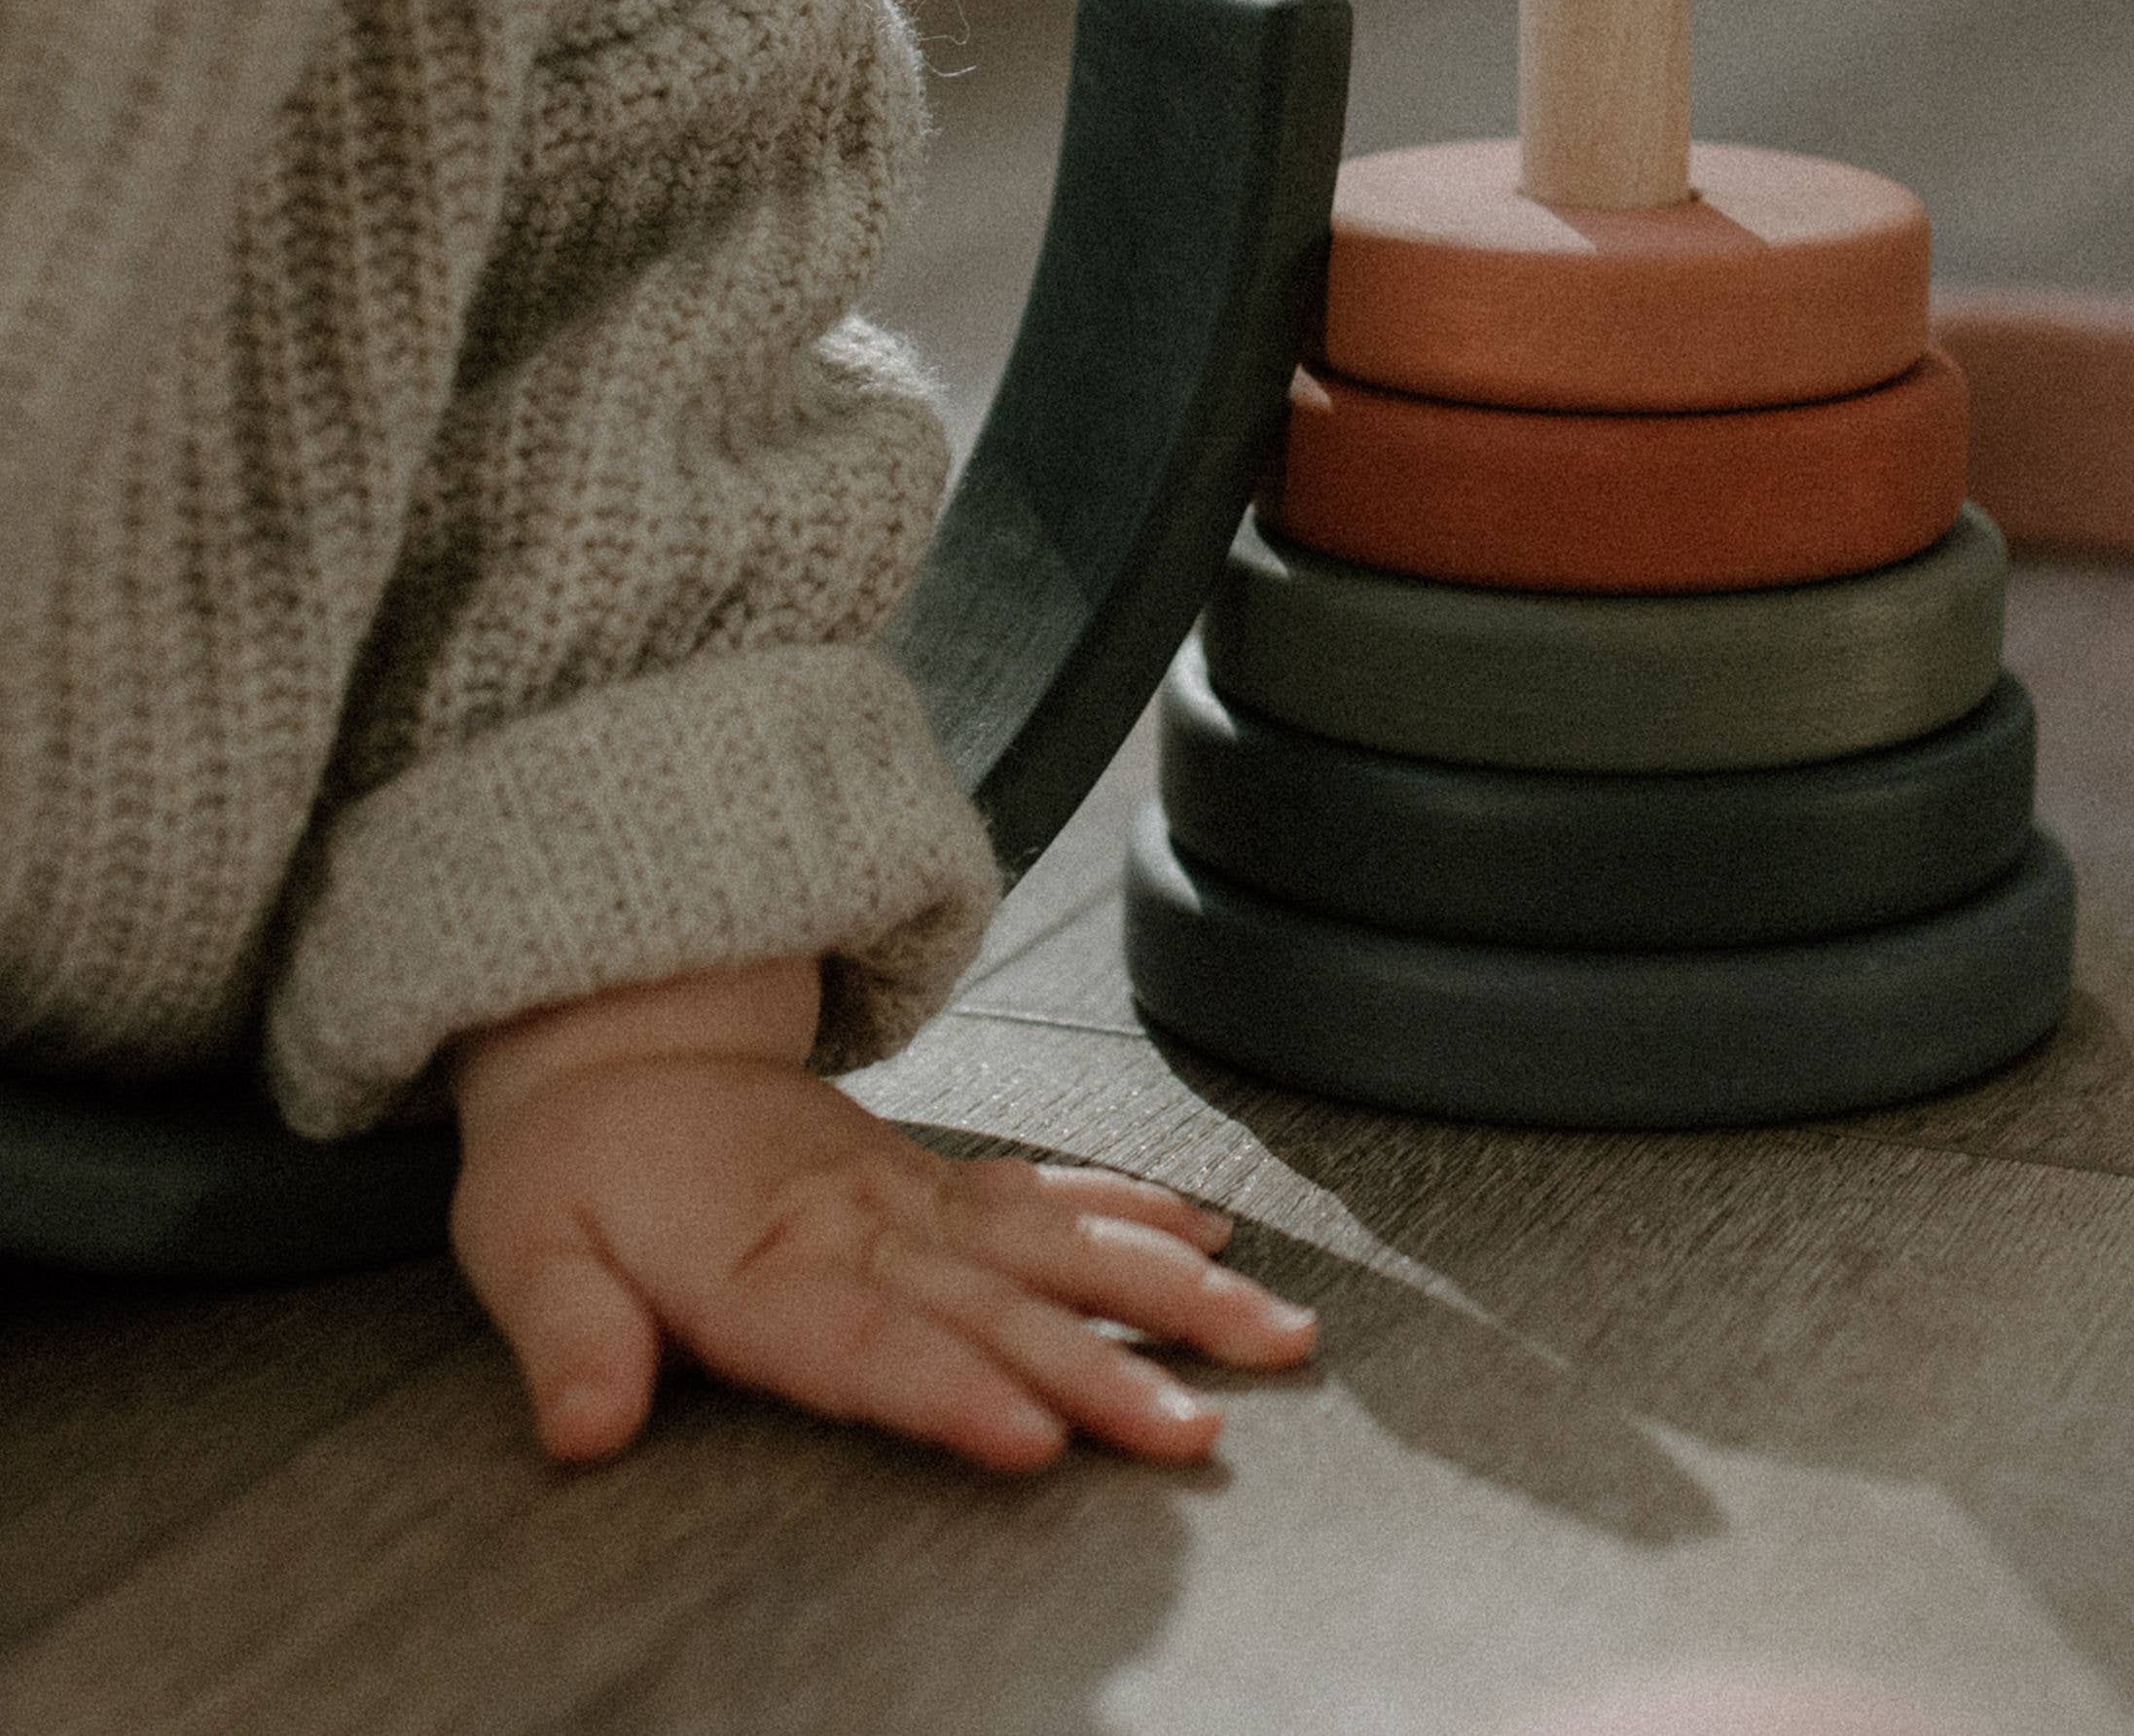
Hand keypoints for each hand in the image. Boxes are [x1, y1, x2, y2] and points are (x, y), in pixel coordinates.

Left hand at [445, 956, 1315, 1472]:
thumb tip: (582, 1428)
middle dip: (1111, 1367)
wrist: (622, 1037)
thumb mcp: (524, 1249)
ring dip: (1169, 1292)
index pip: (871, 1341)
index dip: (954, 1391)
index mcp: (764, 1259)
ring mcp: (917, 1192)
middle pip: (1002, 1306)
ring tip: (1268, 1334)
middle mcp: (866, 1223)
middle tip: (1197, 1428)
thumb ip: (568, 1338)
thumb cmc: (574, 1161)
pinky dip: (1137, 1211)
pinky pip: (1053, 1191)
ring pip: (1064, 1245)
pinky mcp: (941, 1176)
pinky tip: (1211, 1240)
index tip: (1036, 1437)